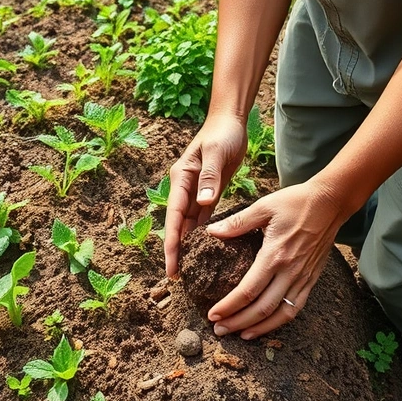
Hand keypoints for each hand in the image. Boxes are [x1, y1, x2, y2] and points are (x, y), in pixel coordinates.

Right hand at [163, 114, 247, 278]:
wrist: (231, 121)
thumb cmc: (222, 134)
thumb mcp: (216, 153)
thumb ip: (209, 177)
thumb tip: (201, 203)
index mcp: (181, 180)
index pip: (174, 218)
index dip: (171, 244)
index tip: (170, 267)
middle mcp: (185, 189)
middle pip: (178, 226)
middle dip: (176, 252)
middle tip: (176, 279)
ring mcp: (196, 192)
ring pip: (189, 225)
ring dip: (188, 246)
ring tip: (189, 271)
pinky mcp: (209, 193)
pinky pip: (203, 219)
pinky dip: (203, 235)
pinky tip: (206, 251)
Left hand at [204, 177, 349, 339]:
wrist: (330, 202)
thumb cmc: (296, 202)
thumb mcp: (264, 206)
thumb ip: (237, 222)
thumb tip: (212, 231)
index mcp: (275, 255)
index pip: (248, 290)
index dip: (229, 306)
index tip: (212, 314)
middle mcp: (290, 271)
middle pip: (262, 309)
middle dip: (238, 323)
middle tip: (219, 330)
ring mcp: (303, 277)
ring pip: (281, 314)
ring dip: (259, 328)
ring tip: (240, 334)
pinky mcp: (312, 278)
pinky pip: (296, 307)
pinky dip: (279, 320)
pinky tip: (266, 324)